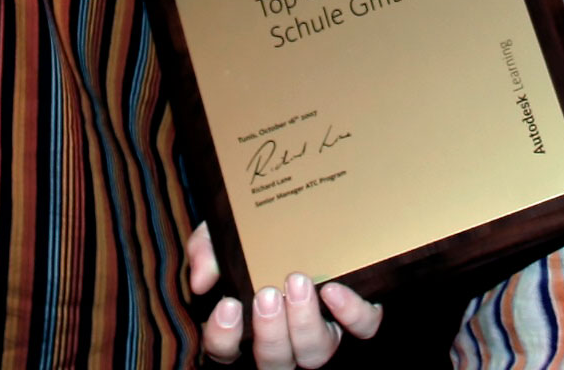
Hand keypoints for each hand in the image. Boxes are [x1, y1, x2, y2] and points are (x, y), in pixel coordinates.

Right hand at [187, 221, 382, 366]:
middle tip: (267, 294)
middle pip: (274, 360)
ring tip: (299, 283)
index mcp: (247, 325)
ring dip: (305, 323)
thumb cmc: (259, 233)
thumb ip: (207, 250)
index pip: (225, 351)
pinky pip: (361, 328)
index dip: (224, 337)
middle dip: (270, 332)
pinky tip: (335, 290)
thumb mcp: (224, 233)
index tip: (228, 306)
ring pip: (314, 353)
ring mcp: (322, 331)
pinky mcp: (357, 316)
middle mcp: (285, 338)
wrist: (311, 209)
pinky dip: (350, 313)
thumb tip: (202, 280)